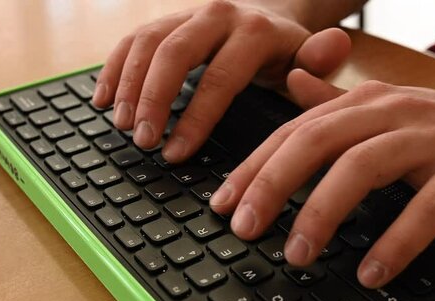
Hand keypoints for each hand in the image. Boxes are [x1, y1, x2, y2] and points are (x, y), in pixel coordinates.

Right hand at [92, 0, 349, 161]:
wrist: (265, 14)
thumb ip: (319, 61)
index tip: (176, 154)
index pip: (220, 77)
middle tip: (142, 141)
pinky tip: (101, 99)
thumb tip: (333, 47)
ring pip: (146, 43)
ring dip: (127, 85)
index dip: (195, 118)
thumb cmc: (284, 51)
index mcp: (254, 31)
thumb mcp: (308, 58)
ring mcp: (186, 15)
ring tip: (120, 126)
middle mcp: (216, 15)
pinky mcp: (164, 21)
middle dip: (153, 100)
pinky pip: (130, 39)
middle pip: (173, 53)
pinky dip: (112, 68)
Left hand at [210, 68, 434, 287]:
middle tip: (244, 228)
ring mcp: (432, 137)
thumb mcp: (386, 112)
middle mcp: (391, 111)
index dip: (253, 166)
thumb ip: (335, 102)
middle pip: (316, 141)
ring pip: (362, 167)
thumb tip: (290, 84)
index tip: (223, 203)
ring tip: (297, 254)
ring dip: (322, 213)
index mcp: (364, 102)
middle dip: (272, 185)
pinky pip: (426, 207)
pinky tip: (371, 272)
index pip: (294, 130)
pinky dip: (395, 242)